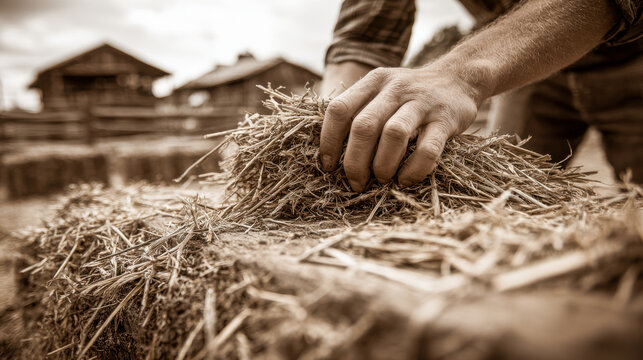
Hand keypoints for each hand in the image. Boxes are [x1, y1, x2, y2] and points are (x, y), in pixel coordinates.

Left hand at [320, 65, 481, 191]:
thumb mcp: (382, 91)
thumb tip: (330, 152)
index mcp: (374, 82)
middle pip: (364, 126)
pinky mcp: (446, 119)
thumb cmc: (410, 96)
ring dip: (382, 165)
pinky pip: (428, 149)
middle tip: (355, 182)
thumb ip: (359, 110)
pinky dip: (414, 169)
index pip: (340, 109)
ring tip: (381, 180)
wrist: (460, 78)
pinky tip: (405, 180)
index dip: (329, 141)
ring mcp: (422, 102)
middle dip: (354, 162)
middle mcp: (395, 88)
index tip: (328, 166)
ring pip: (393, 134)